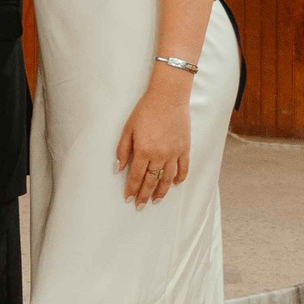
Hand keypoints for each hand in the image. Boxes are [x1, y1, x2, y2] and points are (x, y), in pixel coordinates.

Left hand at [113, 82, 190, 207]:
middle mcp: (159, 155)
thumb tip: (118, 169)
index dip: (131, 189)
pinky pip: (183, 168)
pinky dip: (180, 178)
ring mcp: (174, 153)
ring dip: (161, 191)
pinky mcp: (185, 148)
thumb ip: (123, 150)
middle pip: (151, 181)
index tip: (128, 198)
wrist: (168, 97)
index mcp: (143, 150)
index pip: (136, 176)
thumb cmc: (145, 110)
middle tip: (140, 206)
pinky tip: (175, 184)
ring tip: (156, 200)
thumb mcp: (128, 128)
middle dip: (144, 195)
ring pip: (167, 178)